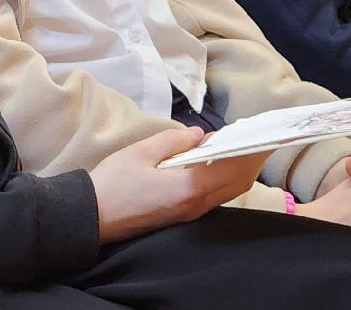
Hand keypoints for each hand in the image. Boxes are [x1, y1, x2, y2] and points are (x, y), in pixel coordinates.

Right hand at [87, 127, 266, 243]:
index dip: (248, 149)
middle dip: (251, 160)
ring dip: (239, 170)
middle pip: (237, 183)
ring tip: (241, 146)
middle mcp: (195, 206)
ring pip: (227, 192)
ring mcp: (190, 215)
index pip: (231, 167)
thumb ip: (174, 141)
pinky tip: (217, 163)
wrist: (91, 218)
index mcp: (188, 188)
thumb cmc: (113, 183)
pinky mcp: (182, 217)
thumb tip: (199, 135)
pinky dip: (224, 179)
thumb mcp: (141, 152)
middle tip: (257, 137)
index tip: (259, 132)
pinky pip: (213, 197)